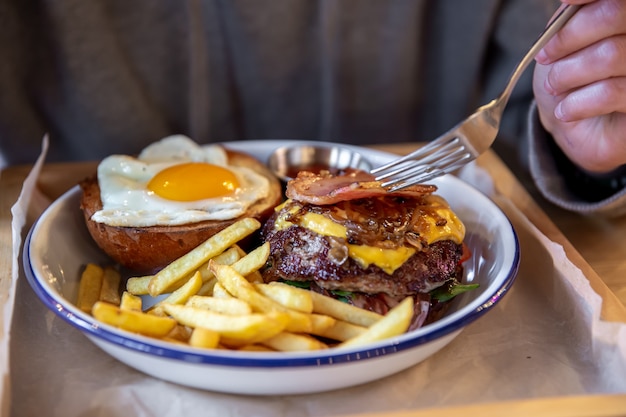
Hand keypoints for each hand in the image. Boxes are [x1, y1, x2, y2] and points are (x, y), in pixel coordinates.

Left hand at [533, 0, 625, 173]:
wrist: (576, 122)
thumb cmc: (570, 76)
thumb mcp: (564, 41)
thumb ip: (572, 18)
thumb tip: (570, 1)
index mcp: (624, 18)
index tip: (566, 2)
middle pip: (614, 15)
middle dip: (569, 37)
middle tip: (545, 57)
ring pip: (610, 55)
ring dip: (568, 73)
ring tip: (554, 86)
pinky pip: (612, 92)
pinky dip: (576, 102)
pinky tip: (565, 110)